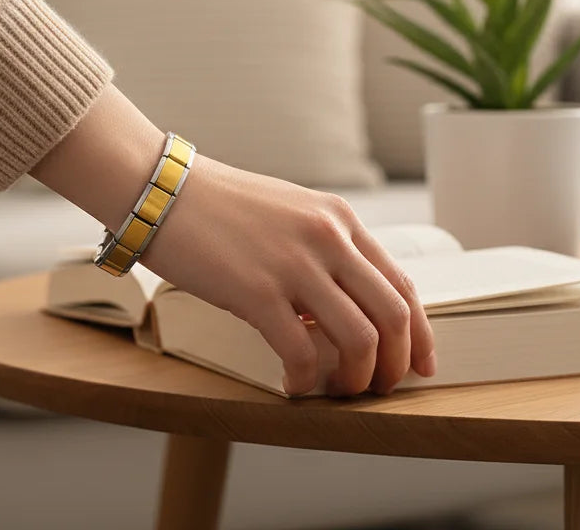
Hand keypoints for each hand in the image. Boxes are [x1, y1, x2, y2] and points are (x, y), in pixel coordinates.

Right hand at [143, 155, 435, 395]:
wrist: (160, 189)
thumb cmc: (216, 205)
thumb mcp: (289, 213)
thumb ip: (323, 250)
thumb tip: (341, 306)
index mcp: (339, 219)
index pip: (402, 283)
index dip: (419, 333)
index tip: (418, 363)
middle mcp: (328, 238)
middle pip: (394, 315)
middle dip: (394, 364)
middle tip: (379, 388)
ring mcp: (295, 264)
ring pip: (360, 338)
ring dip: (356, 378)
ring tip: (338, 390)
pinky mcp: (257, 291)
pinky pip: (302, 352)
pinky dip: (306, 380)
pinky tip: (294, 385)